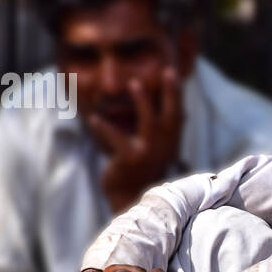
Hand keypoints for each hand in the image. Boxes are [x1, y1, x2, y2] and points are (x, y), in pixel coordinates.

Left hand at [92, 68, 184, 212]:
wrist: (130, 199)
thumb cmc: (139, 171)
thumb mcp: (152, 150)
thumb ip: (157, 131)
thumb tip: (160, 110)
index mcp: (170, 142)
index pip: (177, 114)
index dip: (176, 94)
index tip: (172, 72)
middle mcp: (165, 146)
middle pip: (172, 115)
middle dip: (171, 93)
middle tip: (169, 72)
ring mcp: (150, 153)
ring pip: (149, 123)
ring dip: (143, 102)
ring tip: (133, 83)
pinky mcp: (131, 159)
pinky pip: (118, 139)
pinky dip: (105, 129)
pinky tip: (93, 119)